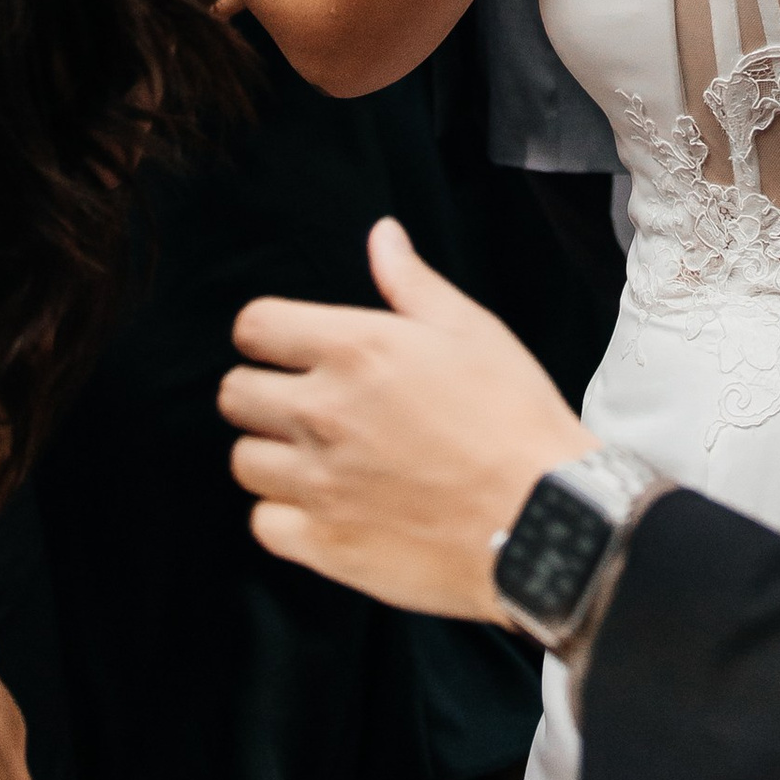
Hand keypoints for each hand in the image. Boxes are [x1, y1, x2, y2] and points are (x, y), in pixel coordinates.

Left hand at [222, 217, 590, 614]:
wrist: (545, 519)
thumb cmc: (514, 418)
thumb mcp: (471, 331)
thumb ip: (411, 283)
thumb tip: (381, 236)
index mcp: (354, 349)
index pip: (254, 326)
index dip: (267, 333)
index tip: (286, 347)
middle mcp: (322, 413)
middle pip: (235, 394)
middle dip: (259, 392)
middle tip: (299, 404)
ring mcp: (319, 483)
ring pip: (243, 462)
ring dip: (270, 455)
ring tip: (312, 457)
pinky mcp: (327, 544)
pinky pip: (264, 524)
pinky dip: (284, 516)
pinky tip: (321, 506)